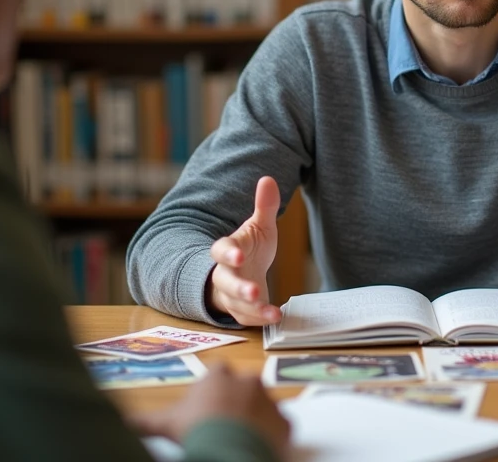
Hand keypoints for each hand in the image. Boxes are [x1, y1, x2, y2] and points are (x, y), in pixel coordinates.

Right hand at [131, 364, 289, 457]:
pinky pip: (278, 427)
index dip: (209, 394)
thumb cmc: (196, 429)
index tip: (204, 410)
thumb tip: (122, 423)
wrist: (228, 449)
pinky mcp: (284, 421)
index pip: (216, 376)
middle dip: (233, 405)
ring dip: (252, 420)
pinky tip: (254, 446)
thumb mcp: (165, 423)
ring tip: (237, 439)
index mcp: (220, 375)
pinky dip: (269, 436)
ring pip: (262, 407)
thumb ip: (143, 421)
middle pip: (241, 390)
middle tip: (220, 426)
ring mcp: (269, 400)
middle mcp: (248, 381)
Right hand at [207, 176, 281, 325]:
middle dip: (238, 288)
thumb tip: (268, 179)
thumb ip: (264, 206)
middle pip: (225, 281)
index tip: (238, 255)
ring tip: (269, 310)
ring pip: (235, 304)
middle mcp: (225, 273)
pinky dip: (260, 319)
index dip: (228, 253)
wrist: (243, 273)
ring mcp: (231, 294)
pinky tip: (276, 316)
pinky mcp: (241, 310)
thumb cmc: (250, 248)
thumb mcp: (259, 226)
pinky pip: (247, 318)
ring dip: (251, 308)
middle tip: (253, 291)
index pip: (221, 250)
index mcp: (228, 249)